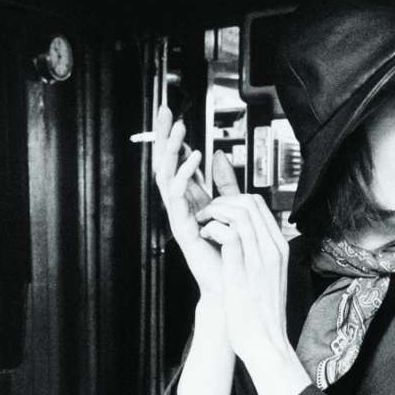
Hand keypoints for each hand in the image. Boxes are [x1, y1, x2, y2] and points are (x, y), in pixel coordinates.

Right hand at [151, 105, 238, 301]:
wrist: (230, 282)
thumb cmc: (230, 250)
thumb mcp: (231, 205)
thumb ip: (224, 181)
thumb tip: (220, 154)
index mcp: (190, 198)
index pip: (176, 161)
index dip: (173, 138)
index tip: (171, 114)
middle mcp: (181, 205)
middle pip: (166, 164)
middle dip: (164, 137)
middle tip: (164, 112)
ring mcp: (178, 215)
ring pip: (166, 176)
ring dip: (172, 151)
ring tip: (179, 130)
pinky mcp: (181, 227)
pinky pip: (177, 196)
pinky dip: (184, 175)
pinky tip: (194, 159)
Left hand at [196, 192, 290, 363]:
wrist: (264, 341)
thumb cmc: (260, 313)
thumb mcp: (268, 276)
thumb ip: (259, 254)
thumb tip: (244, 237)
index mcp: (278, 249)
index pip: (260, 206)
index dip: (235, 198)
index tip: (219, 206)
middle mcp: (271, 249)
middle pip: (250, 202)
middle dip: (223, 200)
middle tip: (208, 213)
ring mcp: (259, 258)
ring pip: (239, 213)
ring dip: (215, 212)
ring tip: (204, 224)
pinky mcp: (242, 270)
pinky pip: (228, 234)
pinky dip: (212, 229)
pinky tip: (205, 237)